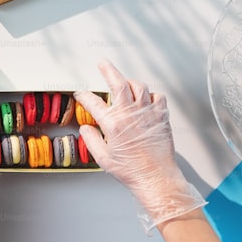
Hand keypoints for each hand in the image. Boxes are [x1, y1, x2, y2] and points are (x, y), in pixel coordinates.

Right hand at [75, 60, 205, 231]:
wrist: (155, 177)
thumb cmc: (132, 171)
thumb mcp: (103, 158)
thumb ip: (91, 139)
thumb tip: (85, 128)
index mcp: (113, 124)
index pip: (93, 102)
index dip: (84, 96)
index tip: (81, 94)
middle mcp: (130, 115)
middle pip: (118, 83)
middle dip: (108, 70)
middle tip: (103, 64)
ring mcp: (147, 113)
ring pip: (139, 86)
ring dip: (130, 82)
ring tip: (125, 82)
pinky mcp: (161, 116)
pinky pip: (157, 96)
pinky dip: (150, 94)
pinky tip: (145, 99)